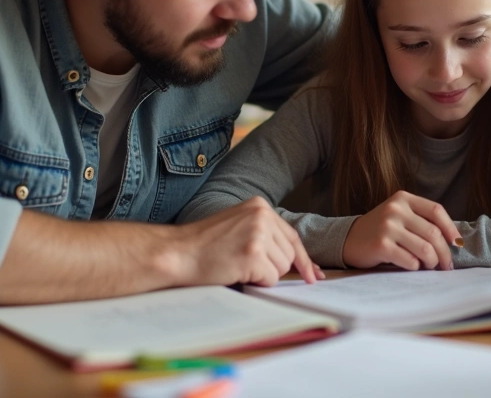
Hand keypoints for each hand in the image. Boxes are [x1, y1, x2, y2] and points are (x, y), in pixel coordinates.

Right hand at [178, 197, 321, 286]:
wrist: (176, 252)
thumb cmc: (203, 246)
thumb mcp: (238, 227)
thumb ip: (266, 236)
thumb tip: (300, 262)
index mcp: (259, 206)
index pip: (291, 236)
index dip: (303, 259)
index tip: (314, 275)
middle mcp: (262, 215)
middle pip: (289, 255)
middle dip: (272, 267)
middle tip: (243, 264)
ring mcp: (258, 233)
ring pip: (281, 268)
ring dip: (262, 275)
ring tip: (235, 264)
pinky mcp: (253, 253)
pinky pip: (270, 279)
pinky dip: (255, 282)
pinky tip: (234, 271)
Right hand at [342, 191, 461, 270]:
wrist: (348, 239)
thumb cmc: (381, 230)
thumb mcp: (400, 216)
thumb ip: (422, 221)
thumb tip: (454, 241)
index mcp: (403, 198)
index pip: (436, 210)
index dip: (451, 228)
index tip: (457, 244)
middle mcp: (395, 209)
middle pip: (433, 233)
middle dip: (444, 253)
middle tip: (446, 266)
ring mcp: (387, 226)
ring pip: (425, 249)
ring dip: (432, 262)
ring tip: (429, 267)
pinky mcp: (381, 245)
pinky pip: (410, 261)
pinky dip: (415, 267)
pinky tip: (412, 267)